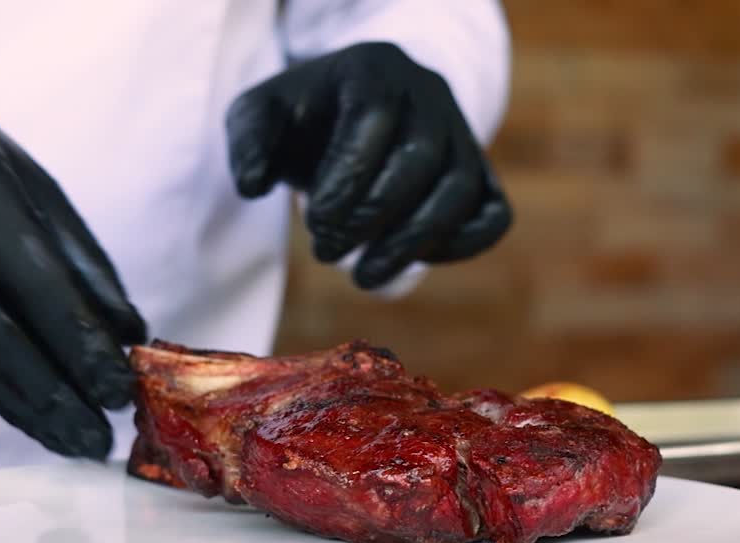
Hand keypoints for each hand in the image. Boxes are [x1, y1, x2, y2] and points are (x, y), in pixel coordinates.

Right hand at [0, 89, 146, 458]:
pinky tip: (23, 413)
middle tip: (99, 441)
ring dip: (22, 410)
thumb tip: (127, 333)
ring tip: (70, 439)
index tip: (120, 394)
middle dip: (53, 401)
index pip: (38, 289)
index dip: (82, 350)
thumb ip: (78, 258)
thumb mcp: (26, 180)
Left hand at [226, 42, 512, 288]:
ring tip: (364, 277)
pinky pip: (491, 216)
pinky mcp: (483, 177)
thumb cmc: (303, 121)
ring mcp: (462, 136)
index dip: (348, 178)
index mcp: (375, 68)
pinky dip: (458, 247)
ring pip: (460, 191)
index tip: (315, 222)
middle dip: (372, 217)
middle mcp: (430, 95)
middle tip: (326, 252)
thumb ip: (247, 143)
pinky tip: (410, 263)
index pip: (374, 119)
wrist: (351, 118)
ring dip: (411, 245)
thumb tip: (252, 185)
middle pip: (421, 157)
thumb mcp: (261, 116)